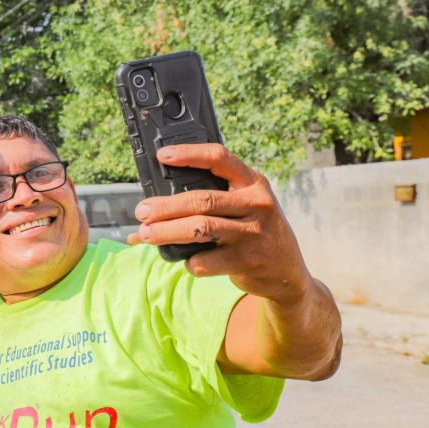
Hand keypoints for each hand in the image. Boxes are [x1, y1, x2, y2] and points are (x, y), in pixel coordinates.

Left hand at [126, 144, 311, 304]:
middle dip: (165, 206)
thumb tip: (154, 204)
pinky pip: (205, 260)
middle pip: (201, 200)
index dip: (189, 154)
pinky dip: (189, 262)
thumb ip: (212, 199)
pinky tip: (186, 261)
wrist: (287, 273)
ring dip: (166, 232)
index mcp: (253, 183)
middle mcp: (256, 204)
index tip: (162, 156)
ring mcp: (253, 233)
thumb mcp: (246, 206)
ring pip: (199, 229)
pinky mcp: (246, 261)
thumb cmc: (254, 232)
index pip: (219, 158)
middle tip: (141, 211)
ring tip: (145, 234)